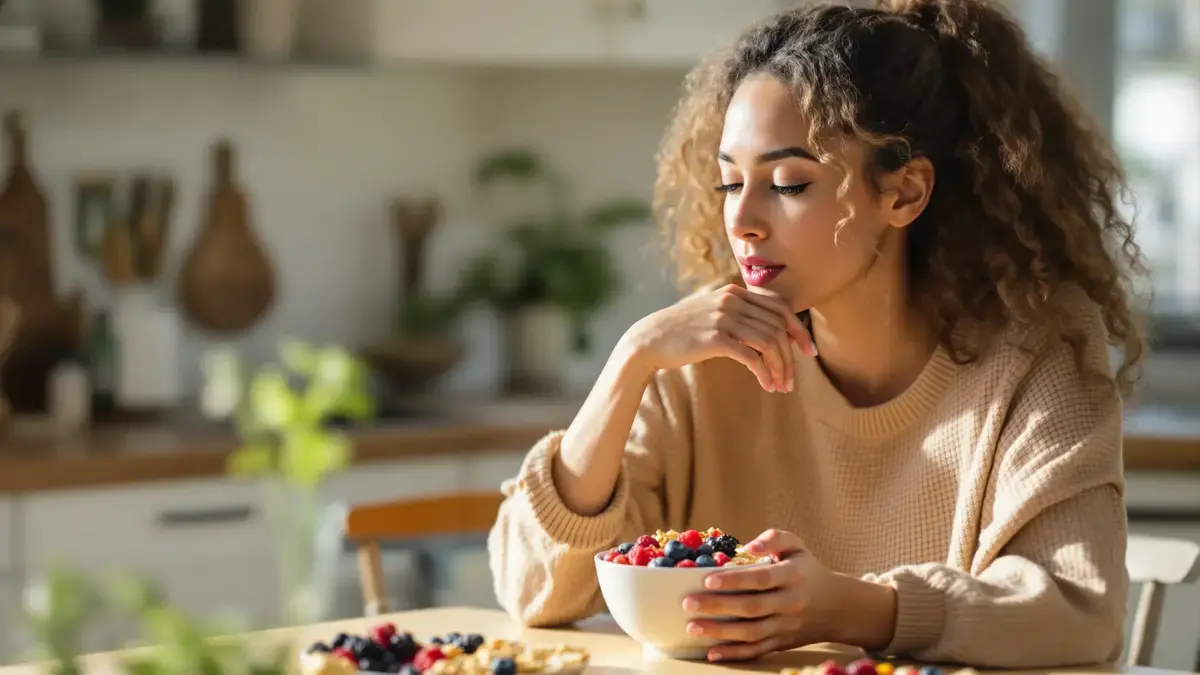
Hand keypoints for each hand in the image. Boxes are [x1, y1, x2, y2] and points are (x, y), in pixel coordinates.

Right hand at [622, 284, 814, 392]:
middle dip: (791, 356)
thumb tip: (770, 330)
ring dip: (780, 368)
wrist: (650, 338)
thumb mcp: (713, 311)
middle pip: (778, 327)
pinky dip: (765, 373)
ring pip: (769, 342)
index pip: (779, 307)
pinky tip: (766, 385)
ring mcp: (723, 318)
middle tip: (793, 378)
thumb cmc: (683, 330)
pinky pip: (752, 356)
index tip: (808, 351)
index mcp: (734, 292)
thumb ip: (739, 313)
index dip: (798, 329)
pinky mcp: (715, 339)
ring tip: (780, 386)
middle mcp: (732, 301)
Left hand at [680, 529, 897, 661]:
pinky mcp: (782, 643)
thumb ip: (775, 538)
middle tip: (687, 603)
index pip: (762, 578)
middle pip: (752, 607)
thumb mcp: (797, 546)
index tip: (708, 580)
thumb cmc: (808, 570)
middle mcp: (791, 603)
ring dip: (720, 632)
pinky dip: (734, 654)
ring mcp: (786, 626)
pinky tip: (712, 652)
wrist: (838, 607)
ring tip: (692, 626)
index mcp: (793, 575)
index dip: (735, 580)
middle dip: (718, 606)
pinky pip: (757, 651)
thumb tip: (748, 547)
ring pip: (752, 632)